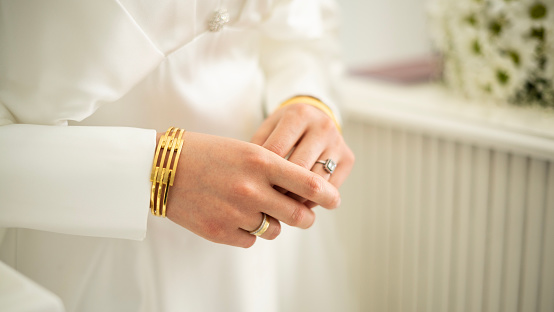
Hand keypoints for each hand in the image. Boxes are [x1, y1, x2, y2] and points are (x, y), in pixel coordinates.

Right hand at [163, 132, 340, 247]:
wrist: (162, 167)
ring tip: (258, 211)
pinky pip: (250, 241)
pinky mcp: (220, 232)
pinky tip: (234, 216)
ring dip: (273, 224)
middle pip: (298, 215)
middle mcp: (251, 189)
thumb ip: (274, 169)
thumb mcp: (244, 149)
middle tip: (304, 214)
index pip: (309, 183)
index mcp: (260, 161)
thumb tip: (301, 193)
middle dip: (306, 217)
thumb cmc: (206, 153)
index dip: (327, 195)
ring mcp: (236, 213)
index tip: (333, 200)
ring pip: (274, 231)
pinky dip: (248, 232)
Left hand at [251, 103, 353, 207]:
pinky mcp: (348, 158)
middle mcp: (322, 126)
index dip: (262, 173)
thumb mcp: (268, 129)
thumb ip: (257, 149)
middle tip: (266, 202)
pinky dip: (314, 200)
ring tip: (281, 206)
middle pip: (298, 167)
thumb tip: (250, 180)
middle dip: (280, 188)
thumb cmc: (284, 128)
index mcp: (298, 114)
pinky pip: (330, 187)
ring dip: (297, 198)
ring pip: (316, 181)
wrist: (315, 118)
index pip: (277, 151)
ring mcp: (338, 142)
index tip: (252, 189)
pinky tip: (299, 204)